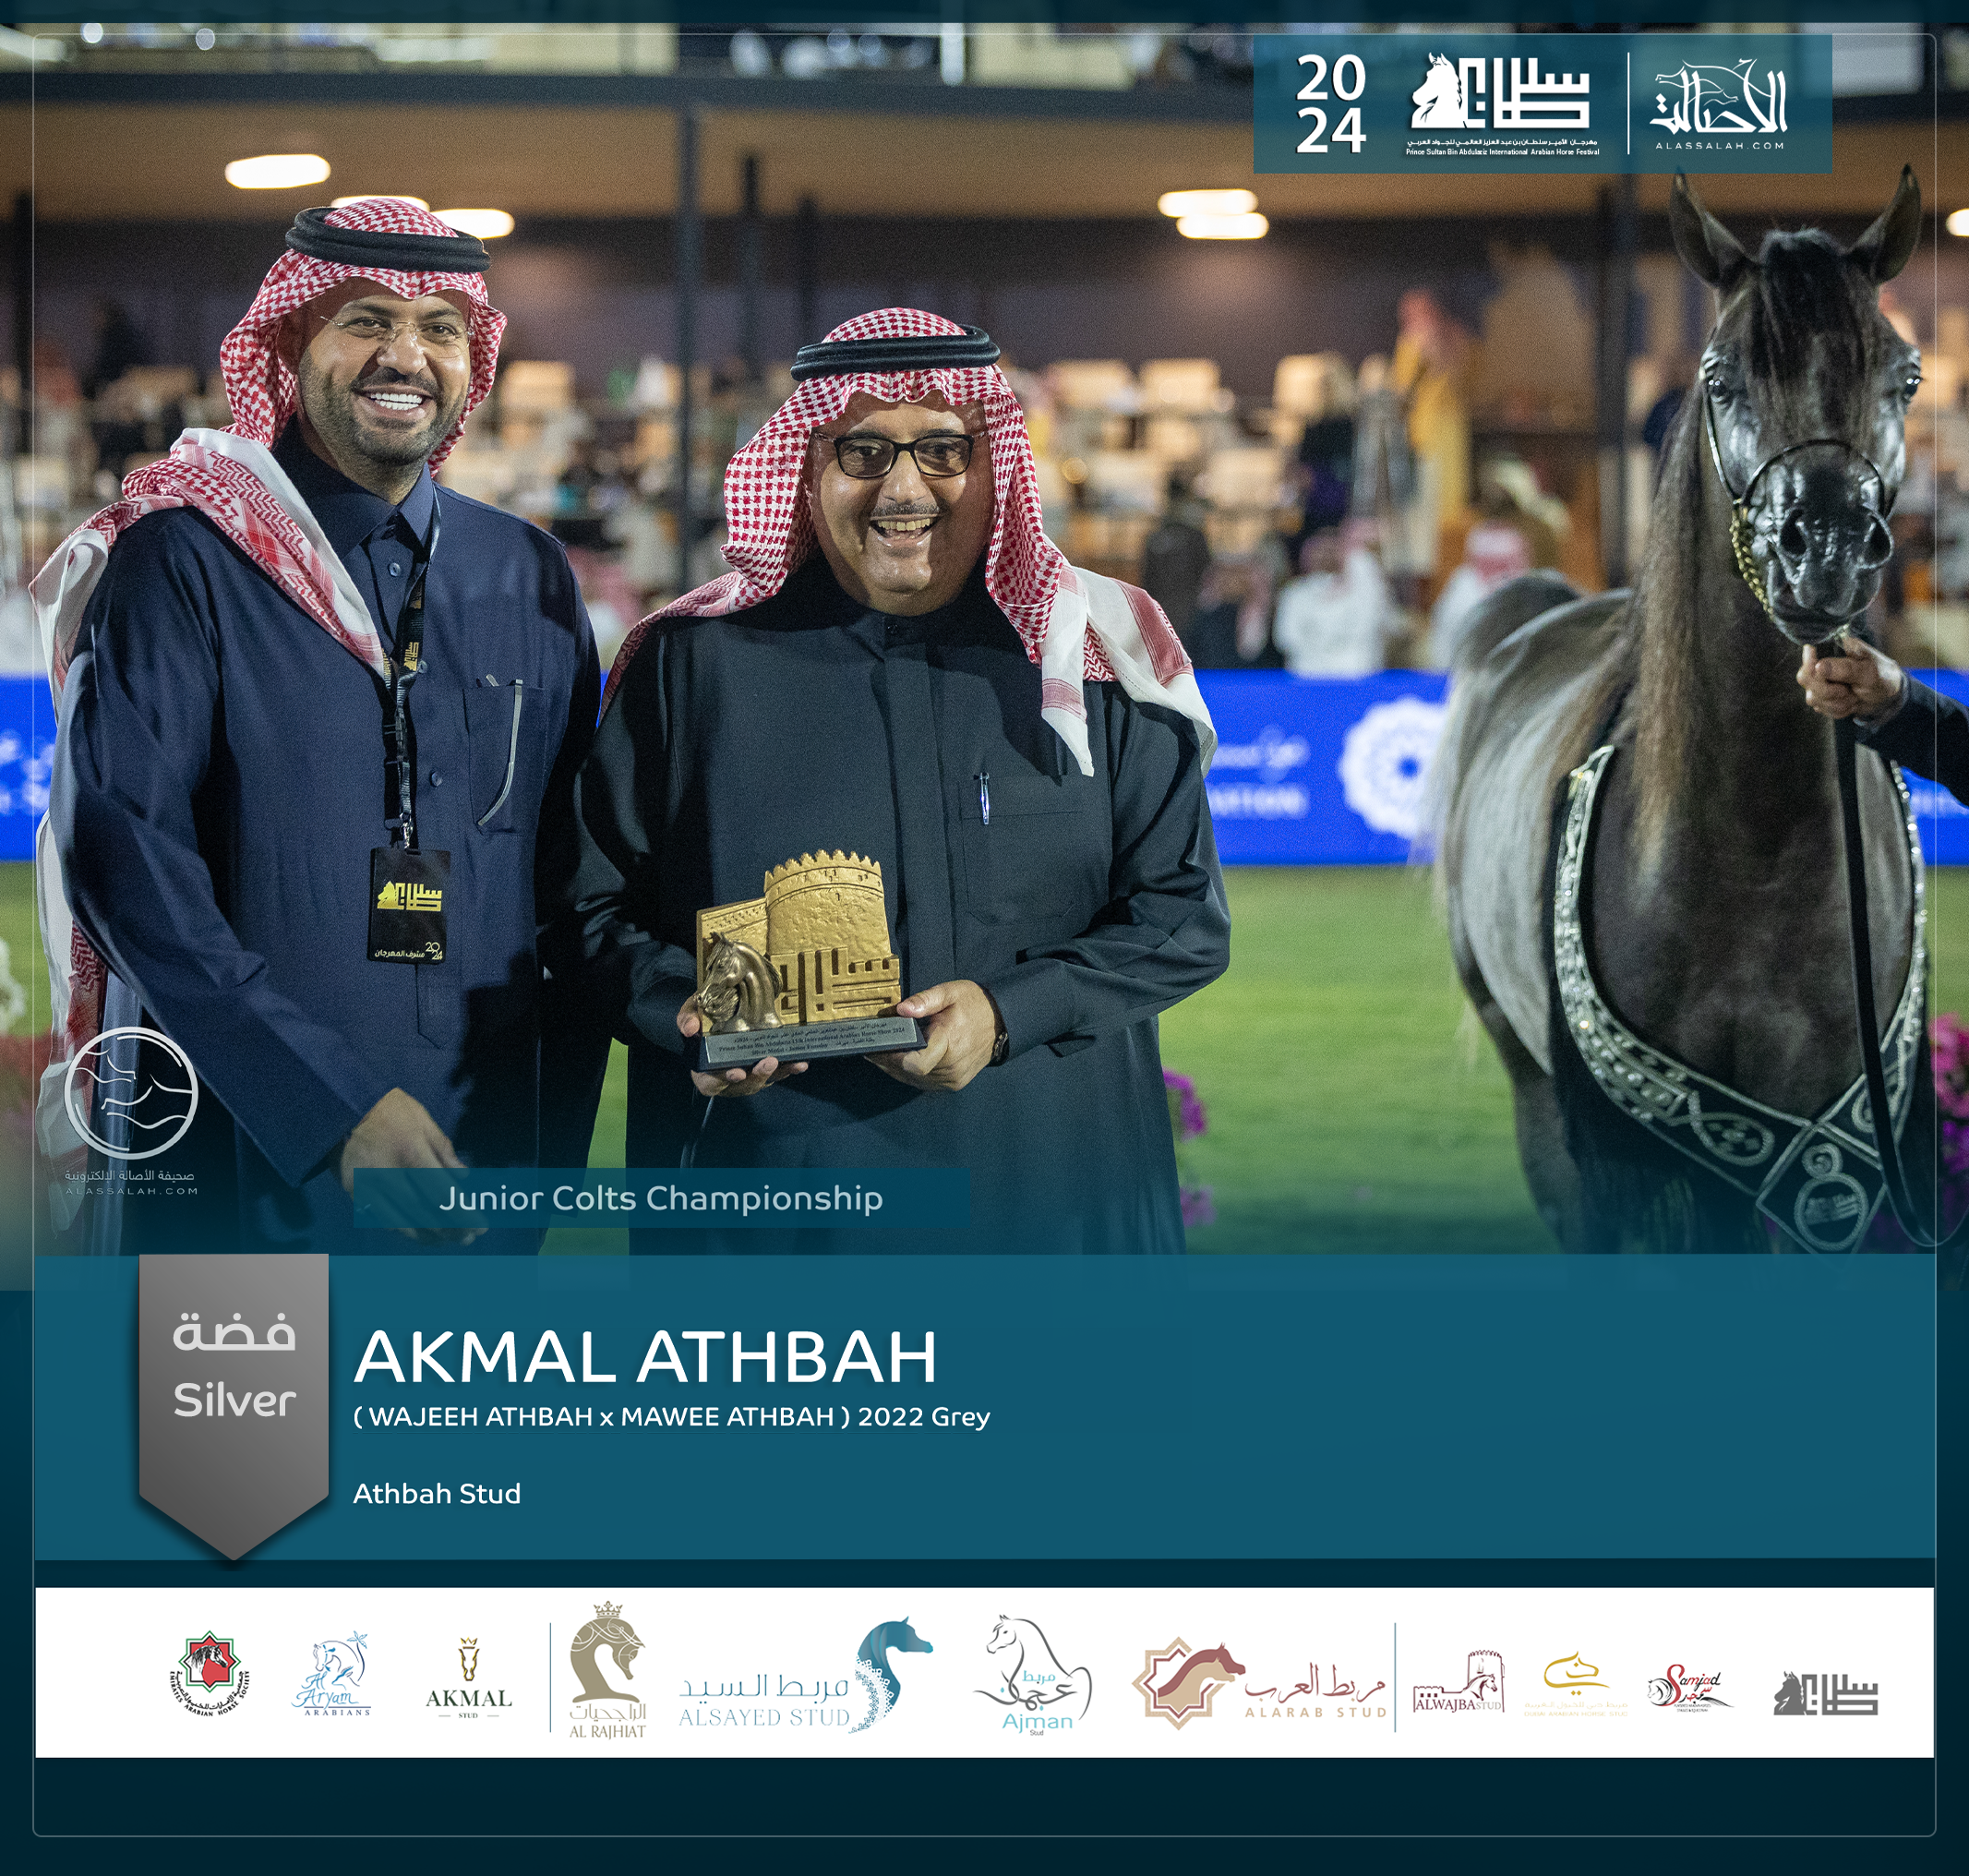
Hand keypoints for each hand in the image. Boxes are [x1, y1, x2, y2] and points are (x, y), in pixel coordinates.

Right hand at [339, 1087, 479, 1243]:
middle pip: (422, 1213)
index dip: (462, 1214)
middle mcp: (387, 1173)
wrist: (339, 1106)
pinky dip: (405, 1230)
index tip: (480, 1226)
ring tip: (448, 1239)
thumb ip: (444, 1150)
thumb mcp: (423, 1120)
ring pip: (401, 1223)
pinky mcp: (354, 1193)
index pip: (440, 1193)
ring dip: (428, 1236)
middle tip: (469, 1238)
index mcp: (409, 1151)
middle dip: (449, 1230)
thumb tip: (463, 1178)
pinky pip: (382, 1219)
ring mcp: (367, 1186)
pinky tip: (421, 1232)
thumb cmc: (389, 1110)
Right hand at [678, 994, 808, 1097]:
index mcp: (704, 1068)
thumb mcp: (690, 1011)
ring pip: (761, 1081)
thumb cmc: (702, 1015)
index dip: (722, 1080)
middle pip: (741, 1086)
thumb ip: (687, 1019)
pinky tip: (801, 1063)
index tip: (736, 1072)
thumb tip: (690, 1028)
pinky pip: (776, 1073)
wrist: (718, 1010)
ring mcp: (746, 1074)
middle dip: (756, 1077)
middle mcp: (726, 1077)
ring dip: (777, 1074)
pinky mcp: (762, 1068)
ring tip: (792, 1063)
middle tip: (769, 1062)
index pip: (710, 1083)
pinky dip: (789, 1069)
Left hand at [867, 980, 999, 1094]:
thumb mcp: (950, 992)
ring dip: (896, 1069)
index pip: (915, 1063)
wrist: (1001, 1022)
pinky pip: (924, 1084)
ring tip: (881, 1055)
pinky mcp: (954, 1084)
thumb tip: (900, 1010)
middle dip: (887, 1061)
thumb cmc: (973, 1004)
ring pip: (914, 1081)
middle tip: (871, 1048)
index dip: (891, 1059)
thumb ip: (924, 1000)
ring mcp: (953, 1079)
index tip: (875, 1048)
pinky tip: (900, 1062)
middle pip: (909, 1073)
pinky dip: (910, 1074)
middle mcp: (951, 1066)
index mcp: (949, 1042)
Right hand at [1798, 635, 1904, 722]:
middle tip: (1848, 691)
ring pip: (1812, 698)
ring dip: (1836, 703)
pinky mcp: (1821, 696)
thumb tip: (1819, 666)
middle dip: (1828, 692)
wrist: (1887, 696)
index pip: (1809, 658)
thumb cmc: (1882, 677)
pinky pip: (1820, 708)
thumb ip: (1845, 669)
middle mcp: (1823, 663)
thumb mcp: (1869, 672)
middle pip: (1805, 679)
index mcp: (1834, 648)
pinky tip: (1849, 703)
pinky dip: (1837, 710)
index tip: (1830, 679)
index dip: (1814, 671)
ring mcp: (1820, 681)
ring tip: (1853, 697)